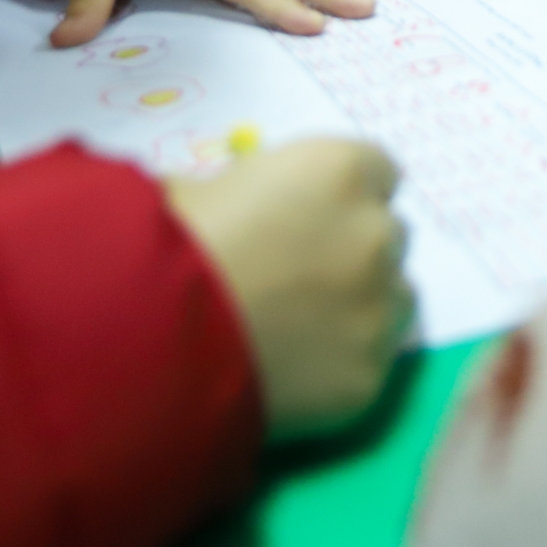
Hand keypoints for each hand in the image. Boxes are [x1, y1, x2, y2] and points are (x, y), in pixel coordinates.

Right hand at [167, 139, 412, 435]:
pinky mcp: (368, 376)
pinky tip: (295, 369)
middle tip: (301, 273)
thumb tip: (248, 205)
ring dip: (362, 303)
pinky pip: (370, 360)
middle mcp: (374, 233)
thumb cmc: (164, 245)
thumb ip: (252, 189)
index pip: (378, 171)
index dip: (341, 195)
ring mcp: (378, 309)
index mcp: (339, 170)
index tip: (313, 216)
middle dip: (353, 248)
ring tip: (302, 325)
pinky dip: (342, 361)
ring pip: (395, 297)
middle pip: (388, 233)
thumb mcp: (200, 187)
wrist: (151, 341)